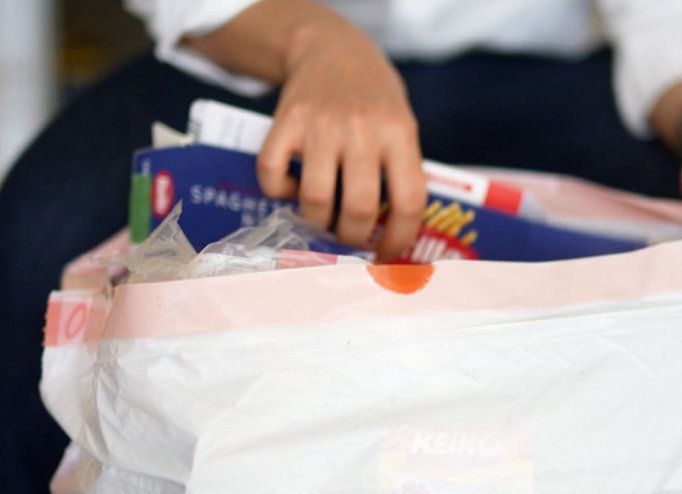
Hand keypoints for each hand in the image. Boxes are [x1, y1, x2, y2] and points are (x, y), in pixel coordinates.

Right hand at [188, 1, 426, 260]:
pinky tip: (293, 188)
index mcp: (399, 133)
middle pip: (358, 208)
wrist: (331, 50)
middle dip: (352, 238)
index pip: (408, 202)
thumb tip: (397, 237)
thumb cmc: (373, 100)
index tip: (386, 255)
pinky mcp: (285, 123)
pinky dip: (279, 194)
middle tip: (349, 237)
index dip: (398, 240)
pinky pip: (272, 176)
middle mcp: (361, 129)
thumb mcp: (402, 126)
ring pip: (315, 201)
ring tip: (322, 217)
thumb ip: (402, 172)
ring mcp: (320, 125)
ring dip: (317, 223)